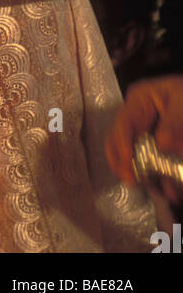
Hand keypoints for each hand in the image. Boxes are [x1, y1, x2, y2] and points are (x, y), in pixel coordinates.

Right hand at [105, 75, 182, 214]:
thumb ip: (173, 121)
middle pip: (119, 142)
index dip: (121, 144)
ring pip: (134, 160)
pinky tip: (172, 191)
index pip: (123, 123)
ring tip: (162, 192)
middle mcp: (137, 119)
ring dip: (145, 178)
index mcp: (139, 101)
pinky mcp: (157, 150)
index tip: (128, 164)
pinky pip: (153, 168)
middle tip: (133, 182)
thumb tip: (161, 144)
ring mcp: (146, 136)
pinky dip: (160, 182)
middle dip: (124, 164)